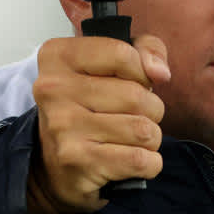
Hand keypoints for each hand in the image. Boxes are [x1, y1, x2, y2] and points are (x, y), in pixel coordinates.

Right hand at [27, 35, 169, 213]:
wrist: (53, 164)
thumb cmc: (92, 106)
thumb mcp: (114, 64)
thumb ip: (146, 50)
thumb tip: (160, 73)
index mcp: (58, 56)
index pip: (122, 54)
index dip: (142, 72)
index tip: (134, 82)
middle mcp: (54, 89)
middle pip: (137, 95)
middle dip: (150, 109)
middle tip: (131, 116)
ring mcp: (64, 127)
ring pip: (143, 130)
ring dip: (150, 138)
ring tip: (129, 138)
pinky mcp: (78, 162)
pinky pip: (141, 160)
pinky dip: (149, 163)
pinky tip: (130, 159)